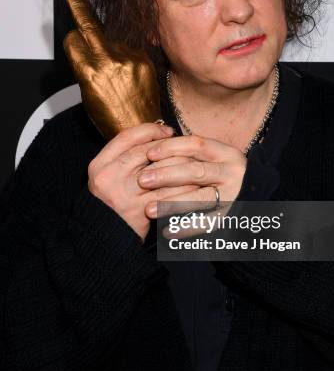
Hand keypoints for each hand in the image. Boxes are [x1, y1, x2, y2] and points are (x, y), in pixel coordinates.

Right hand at [63, 0, 160, 139]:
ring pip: (111, 42)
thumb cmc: (112, 116)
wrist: (141, 127)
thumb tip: (86, 46)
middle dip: (77, 5)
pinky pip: (129, 49)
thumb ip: (85, 67)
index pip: (73, 39)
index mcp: (90, 72)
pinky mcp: (144, 60)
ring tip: (118, 77)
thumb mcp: (88, 94)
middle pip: (89, 26)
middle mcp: (110, 62)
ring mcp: (130, 60)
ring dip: (110, 51)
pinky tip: (129, 75)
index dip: (73, 42)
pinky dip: (126, 57)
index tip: (71, 29)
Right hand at [87, 123, 197, 240]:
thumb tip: (155, 138)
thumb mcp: (108, 178)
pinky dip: (184, 187)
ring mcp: (123, 193)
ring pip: (160, 170)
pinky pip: (168, 193)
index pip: (127, 137)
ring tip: (196, 162)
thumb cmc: (110, 206)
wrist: (104, 240)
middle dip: (170, 147)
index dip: (150, 130)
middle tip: (187, 146)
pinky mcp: (139, 210)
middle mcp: (108, 176)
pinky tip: (196, 184)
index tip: (167, 130)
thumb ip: (125, 160)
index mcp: (99, 165)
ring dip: (182, 165)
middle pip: (145, 151)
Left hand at [138, 135, 246, 218]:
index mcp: (225, 153)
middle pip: (196, 171)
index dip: (171, 147)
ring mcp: (233, 195)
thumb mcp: (211, 159)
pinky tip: (167, 231)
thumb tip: (149, 151)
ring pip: (200, 198)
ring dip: (172, 203)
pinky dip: (186, 228)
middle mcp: (232, 172)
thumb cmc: (220, 175)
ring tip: (149, 210)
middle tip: (142, 180)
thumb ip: (188, 155)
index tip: (149, 154)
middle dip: (166, 175)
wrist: (254, 197)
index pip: (197, 144)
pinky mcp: (231, 217)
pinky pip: (207, 224)